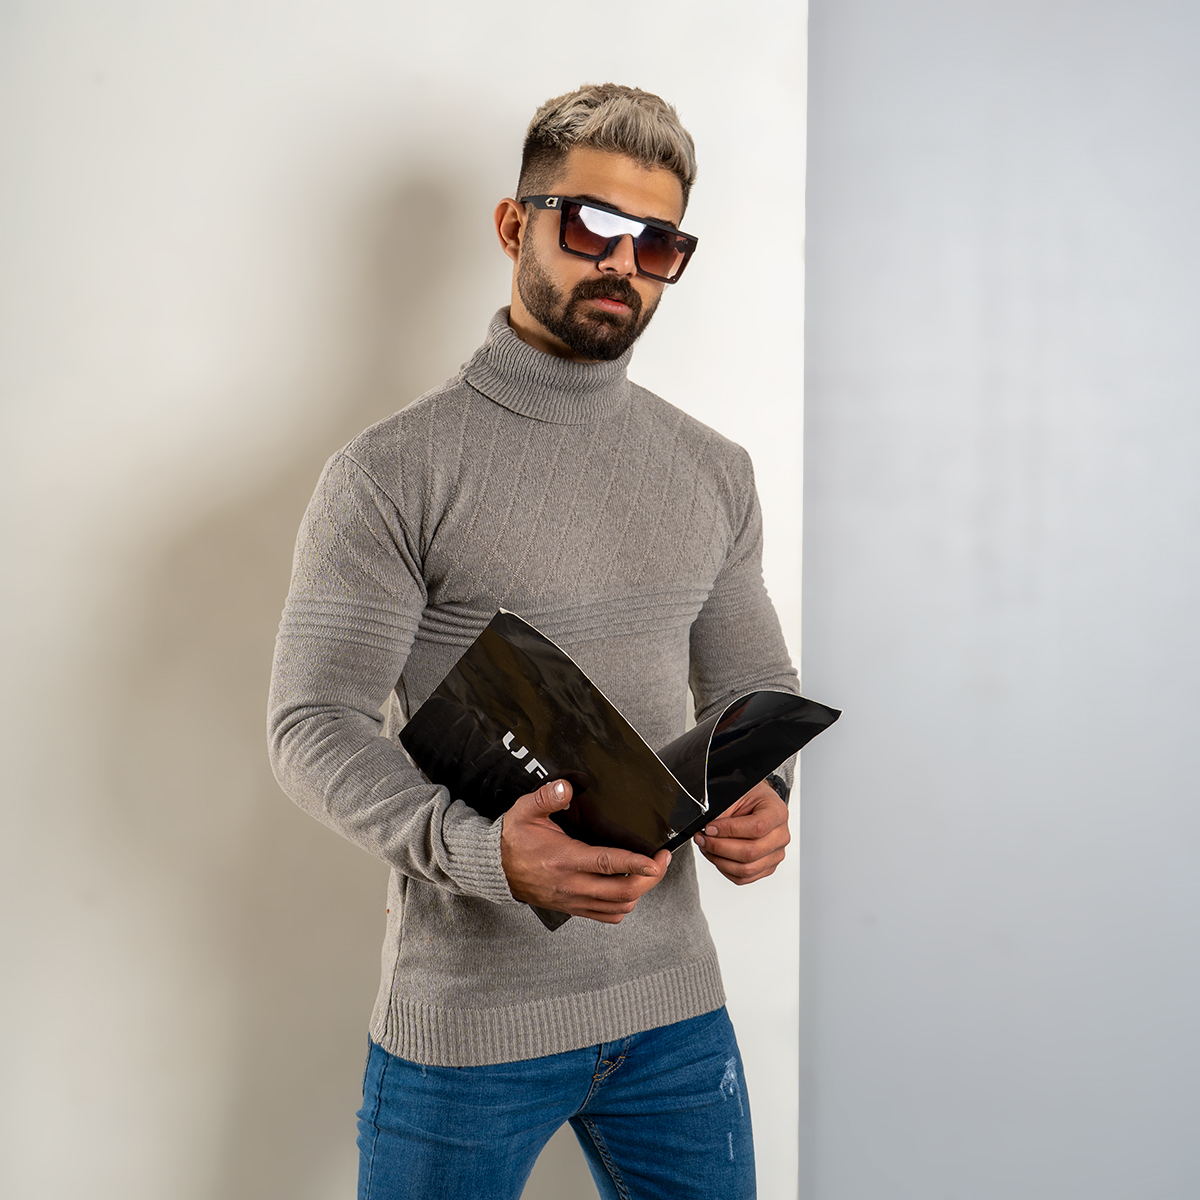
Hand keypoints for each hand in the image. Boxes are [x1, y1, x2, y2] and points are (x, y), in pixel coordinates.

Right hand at [501, 779, 671, 923]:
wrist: (494, 869)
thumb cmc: (512, 839)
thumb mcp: (525, 810)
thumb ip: (547, 797)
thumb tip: (567, 787)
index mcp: (564, 859)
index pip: (607, 864)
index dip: (635, 863)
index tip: (656, 859)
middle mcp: (572, 884)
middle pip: (622, 891)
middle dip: (650, 878)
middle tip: (662, 861)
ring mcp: (573, 899)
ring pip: (619, 906)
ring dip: (640, 892)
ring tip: (650, 874)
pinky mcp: (572, 907)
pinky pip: (606, 916)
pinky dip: (624, 906)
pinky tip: (628, 889)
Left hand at [693, 780, 789, 884]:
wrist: (757, 803)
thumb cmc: (750, 797)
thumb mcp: (736, 794)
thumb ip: (723, 812)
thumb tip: (708, 831)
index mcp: (777, 813)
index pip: (757, 828)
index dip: (729, 830)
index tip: (709, 827)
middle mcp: (780, 836)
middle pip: (750, 852)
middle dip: (719, 847)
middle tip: (702, 838)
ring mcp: (775, 854)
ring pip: (746, 869)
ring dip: (719, 860)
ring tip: (706, 847)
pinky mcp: (766, 867)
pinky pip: (744, 878)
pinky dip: (725, 869)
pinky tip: (716, 856)